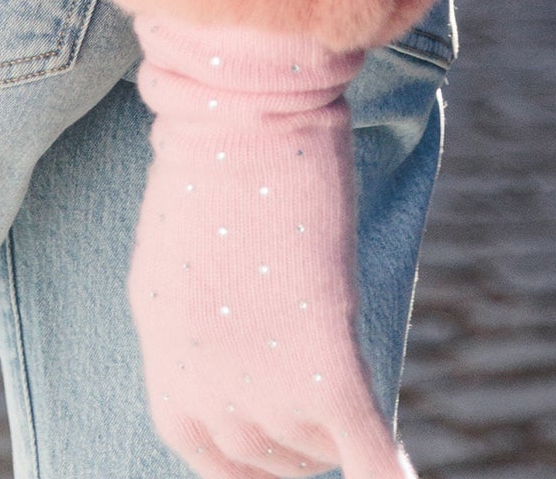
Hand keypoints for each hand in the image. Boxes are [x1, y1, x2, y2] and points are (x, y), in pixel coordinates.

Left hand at [129, 18, 411, 478]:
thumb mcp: (182, 260)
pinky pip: (364, 450)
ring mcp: (261, 384)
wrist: (240, 112)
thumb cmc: (216, 161)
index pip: (212, 456)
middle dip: (301, 428)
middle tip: (318, 379)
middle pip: (273, 457)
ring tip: (346, 378)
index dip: (251, 459)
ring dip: (338, 430)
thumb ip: (200, 328)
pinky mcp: (322, 363)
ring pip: (319, 449)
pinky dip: (387, 477)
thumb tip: (232, 363)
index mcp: (168, 365)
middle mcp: (206, 390)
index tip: (276, 451)